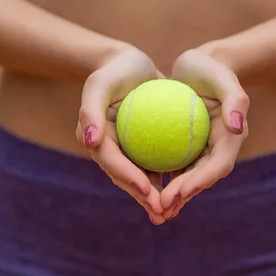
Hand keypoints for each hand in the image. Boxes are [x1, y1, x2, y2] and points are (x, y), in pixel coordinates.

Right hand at [76, 46, 166, 224]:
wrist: (131, 63)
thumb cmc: (114, 71)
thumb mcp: (100, 84)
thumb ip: (90, 111)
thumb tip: (90, 142)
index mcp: (96, 138)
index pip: (111, 162)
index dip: (128, 178)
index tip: (147, 190)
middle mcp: (109, 148)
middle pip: (125, 176)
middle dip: (142, 197)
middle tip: (161, 212)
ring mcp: (127, 149)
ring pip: (141, 176)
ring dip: (154, 196)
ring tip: (171, 211)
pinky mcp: (143, 146)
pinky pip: (155, 163)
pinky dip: (166, 177)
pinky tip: (185, 189)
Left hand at [160, 46, 249, 218]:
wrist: (196, 65)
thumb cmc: (210, 68)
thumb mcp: (223, 77)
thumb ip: (235, 100)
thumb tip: (238, 127)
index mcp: (231, 137)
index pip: (217, 165)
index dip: (200, 181)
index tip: (180, 192)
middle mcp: (218, 148)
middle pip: (202, 178)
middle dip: (184, 195)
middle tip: (162, 207)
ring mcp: (201, 149)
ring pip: (187, 177)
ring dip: (173, 195)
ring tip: (154, 209)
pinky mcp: (185, 147)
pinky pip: (173, 165)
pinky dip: (162, 179)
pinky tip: (143, 188)